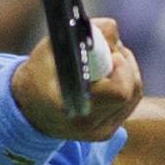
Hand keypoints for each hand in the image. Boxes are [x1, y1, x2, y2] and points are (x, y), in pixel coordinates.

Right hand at [12, 18, 143, 142]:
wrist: (30, 109)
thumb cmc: (40, 72)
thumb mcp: (53, 45)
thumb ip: (83, 34)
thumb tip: (113, 31)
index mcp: (69, 106)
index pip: (118, 91)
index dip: (121, 67)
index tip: (111, 53)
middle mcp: (85, 124)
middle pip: (131, 90)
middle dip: (125, 64)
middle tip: (111, 52)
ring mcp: (97, 132)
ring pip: (134, 95)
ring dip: (127, 72)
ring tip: (107, 61)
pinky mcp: (105, 133)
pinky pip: (129, 104)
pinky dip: (125, 84)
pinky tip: (108, 77)